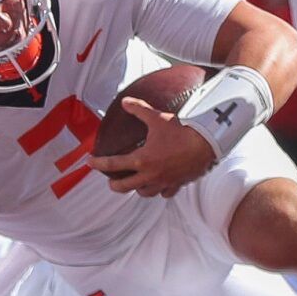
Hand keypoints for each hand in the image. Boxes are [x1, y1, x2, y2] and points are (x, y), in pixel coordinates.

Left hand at [85, 97, 215, 196]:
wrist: (206, 144)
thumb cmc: (181, 131)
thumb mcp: (157, 118)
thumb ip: (139, 109)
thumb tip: (125, 102)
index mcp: (141, 159)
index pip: (113, 165)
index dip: (98, 164)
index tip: (90, 163)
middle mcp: (150, 175)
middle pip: (124, 187)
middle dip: (114, 184)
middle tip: (111, 181)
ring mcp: (163, 182)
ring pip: (144, 193)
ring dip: (137, 188)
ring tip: (135, 182)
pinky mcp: (176, 184)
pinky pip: (164, 193)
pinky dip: (159, 190)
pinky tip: (159, 185)